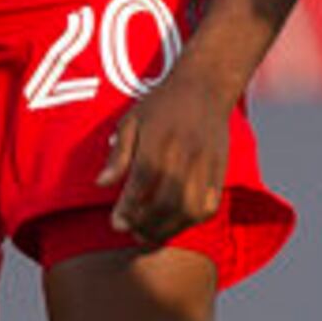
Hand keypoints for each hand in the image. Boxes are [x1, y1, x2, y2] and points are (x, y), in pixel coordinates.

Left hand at [100, 68, 235, 243]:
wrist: (205, 86)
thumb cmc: (162, 104)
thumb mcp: (132, 121)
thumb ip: (118, 154)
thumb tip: (101, 184)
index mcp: (158, 141)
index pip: (141, 183)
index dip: (128, 208)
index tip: (116, 224)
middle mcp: (184, 155)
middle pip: (166, 201)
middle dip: (147, 224)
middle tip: (132, 232)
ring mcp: (205, 164)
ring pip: (189, 208)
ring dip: (169, 227)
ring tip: (152, 234)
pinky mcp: (220, 170)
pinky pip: (210, 205)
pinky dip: (193, 220)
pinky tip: (178, 222)